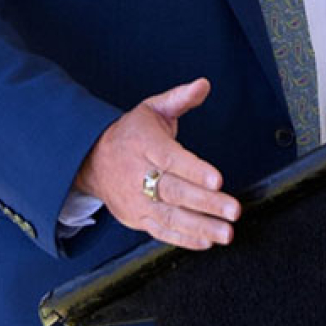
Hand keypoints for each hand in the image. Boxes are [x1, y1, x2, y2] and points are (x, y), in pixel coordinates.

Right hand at [74, 77, 240, 249]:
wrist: (92, 160)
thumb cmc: (131, 134)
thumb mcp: (152, 108)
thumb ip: (180, 98)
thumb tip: (204, 84)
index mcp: (144, 145)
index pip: (170, 159)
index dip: (194, 170)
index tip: (217, 180)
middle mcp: (138, 175)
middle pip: (173, 191)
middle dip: (206, 203)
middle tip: (233, 210)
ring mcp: (136, 200)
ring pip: (170, 216)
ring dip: (201, 226)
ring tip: (227, 233)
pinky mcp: (137, 218)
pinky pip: (161, 231)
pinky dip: (184, 239)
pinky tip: (206, 241)